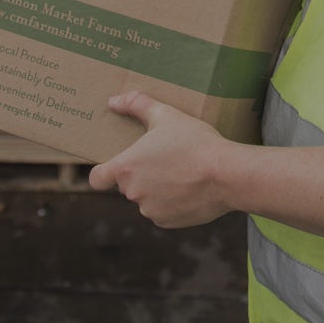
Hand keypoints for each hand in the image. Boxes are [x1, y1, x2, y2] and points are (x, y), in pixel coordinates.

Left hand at [88, 91, 234, 227]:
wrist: (226, 174)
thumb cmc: (194, 142)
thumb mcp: (166, 115)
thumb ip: (137, 104)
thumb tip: (113, 100)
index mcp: (126, 168)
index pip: (97, 178)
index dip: (103, 171)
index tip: (115, 165)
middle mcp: (132, 193)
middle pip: (127, 185)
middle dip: (141, 174)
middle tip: (164, 158)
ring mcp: (149, 210)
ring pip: (146, 199)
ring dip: (156, 189)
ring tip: (181, 172)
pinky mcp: (167, 222)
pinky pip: (163, 211)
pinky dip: (172, 202)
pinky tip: (189, 188)